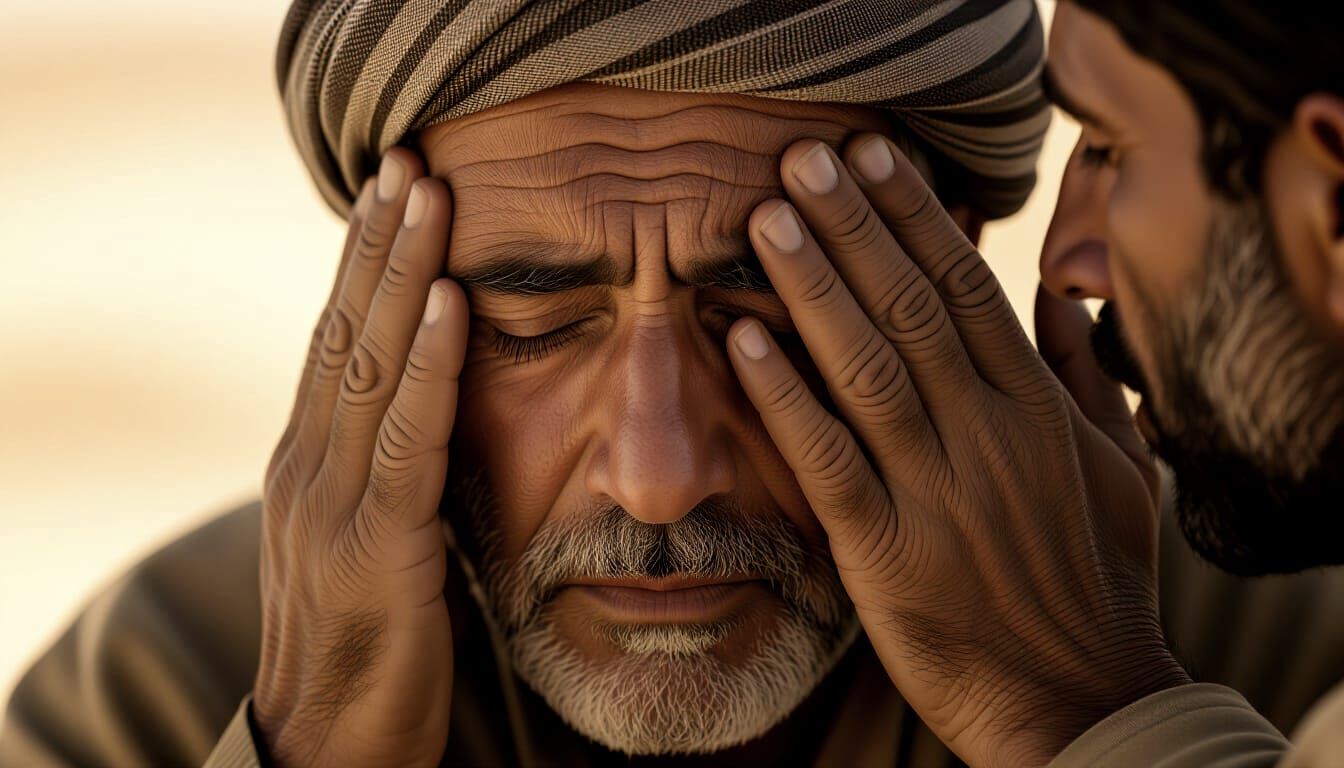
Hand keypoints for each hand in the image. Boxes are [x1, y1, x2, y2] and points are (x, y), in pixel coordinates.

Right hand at [254, 149, 466, 766]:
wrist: (326, 747)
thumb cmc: (366, 640)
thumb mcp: (376, 537)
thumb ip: (393, 469)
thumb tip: (440, 408)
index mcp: (311, 460)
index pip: (337, 340)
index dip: (367, 263)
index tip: (395, 189)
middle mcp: (308, 464)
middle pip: (344, 330)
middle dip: (379, 241)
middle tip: (406, 157)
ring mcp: (331, 501)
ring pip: (366, 363)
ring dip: (401, 273)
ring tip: (424, 193)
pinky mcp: (372, 544)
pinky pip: (403, 438)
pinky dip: (425, 365)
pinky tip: (450, 305)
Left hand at [727, 136, 1188, 766]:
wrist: (1082, 699)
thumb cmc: (1097, 582)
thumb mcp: (1121, 469)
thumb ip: (1081, 376)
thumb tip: (1054, 293)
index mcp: (1038, 408)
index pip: (969, 287)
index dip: (916, 215)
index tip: (874, 156)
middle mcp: (987, 433)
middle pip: (910, 307)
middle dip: (852, 225)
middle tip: (801, 159)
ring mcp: (936, 490)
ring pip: (866, 367)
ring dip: (812, 288)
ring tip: (766, 221)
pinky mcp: (886, 550)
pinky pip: (827, 459)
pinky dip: (786, 397)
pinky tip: (746, 341)